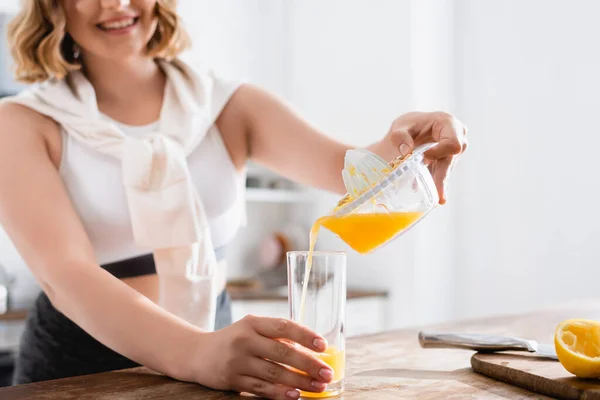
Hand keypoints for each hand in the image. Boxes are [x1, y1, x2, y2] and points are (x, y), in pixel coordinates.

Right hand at [192, 315, 333, 399]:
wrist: (197, 353)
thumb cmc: (234, 340)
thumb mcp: (251, 329)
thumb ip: (276, 336)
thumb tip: (310, 350)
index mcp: (253, 323)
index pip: (283, 326)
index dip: (305, 335)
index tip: (323, 346)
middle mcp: (245, 339)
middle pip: (282, 352)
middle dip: (308, 364)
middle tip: (327, 372)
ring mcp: (238, 361)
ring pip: (274, 373)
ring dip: (299, 381)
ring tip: (318, 386)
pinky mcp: (233, 380)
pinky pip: (261, 388)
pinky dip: (280, 393)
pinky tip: (295, 395)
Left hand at [369, 111, 467, 203]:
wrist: (408, 133)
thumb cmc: (407, 126)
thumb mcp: (399, 128)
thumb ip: (400, 136)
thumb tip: (406, 151)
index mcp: (447, 123)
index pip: (453, 142)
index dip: (440, 152)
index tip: (424, 158)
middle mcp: (457, 136)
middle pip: (452, 158)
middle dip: (443, 176)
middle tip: (438, 195)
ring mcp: (454, 150)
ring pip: (448, 169)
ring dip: (440, 182)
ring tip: (437, 199)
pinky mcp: (449, 162)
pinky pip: (443, 174)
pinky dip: (436, 183)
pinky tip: (436, 197)